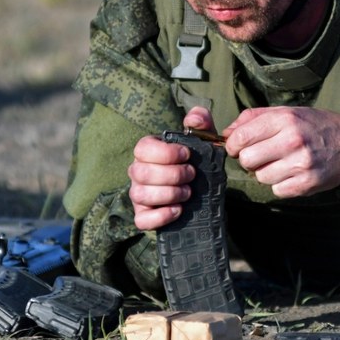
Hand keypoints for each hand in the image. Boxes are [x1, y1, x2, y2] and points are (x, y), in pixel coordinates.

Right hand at [127, 107, 215, 230]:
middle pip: (142, 173)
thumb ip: (200, 121)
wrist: (200, 187)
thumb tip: (193, 119)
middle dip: (172, 175)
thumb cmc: (195, 159)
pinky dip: (161, 216)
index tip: (187, 155)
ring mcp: (139, 194)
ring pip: (140, 195)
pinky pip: (142, 220)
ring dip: (168, 194)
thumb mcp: (202, 137)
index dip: (166, 153)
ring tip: (188, 193)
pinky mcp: (144, 215)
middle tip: (192, 175)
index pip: (143, 149)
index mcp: (147, 151)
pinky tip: (179, 210)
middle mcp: (138, 172)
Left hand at [222, 107, 339, 197]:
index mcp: (285, 119)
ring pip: (261, 177)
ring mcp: (301, 163)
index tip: (237, 147)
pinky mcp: (307, 183)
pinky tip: (292, 173)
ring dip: (266, 173)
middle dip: (250, 159)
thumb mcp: (287, 112)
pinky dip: (281, 185)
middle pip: (248, 160)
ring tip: (282, 163)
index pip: (241, 137)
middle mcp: (293, 140)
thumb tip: (226, 133)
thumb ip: (254, 118)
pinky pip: (277, 190)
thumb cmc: (316, 126)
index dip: (233, 145)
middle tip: (262, 155)